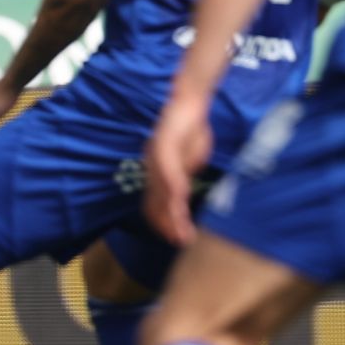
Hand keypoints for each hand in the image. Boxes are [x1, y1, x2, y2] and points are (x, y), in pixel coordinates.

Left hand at [145, 95, 212, 245]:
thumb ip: (186, 177)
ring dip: (172, 215)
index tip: (176, 239)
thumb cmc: (191, 129)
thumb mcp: (191, 161)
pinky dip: (175, 190)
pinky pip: (169, 173)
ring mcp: (156, 159)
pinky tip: (182, 202)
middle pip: (154, 205)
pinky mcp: (164, 147)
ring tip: (183, 231)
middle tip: (180, 242)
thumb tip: (185, 193)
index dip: (163, 224)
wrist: (189, 102)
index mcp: (157, 173)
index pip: (155, 205)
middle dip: (167, 227)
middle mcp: (152, 169)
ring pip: (162, 194)